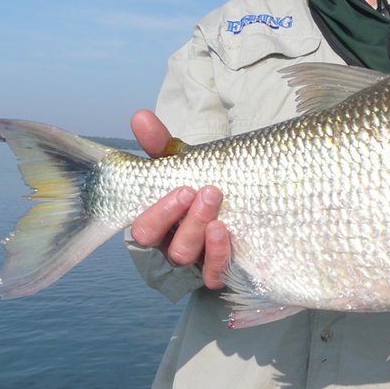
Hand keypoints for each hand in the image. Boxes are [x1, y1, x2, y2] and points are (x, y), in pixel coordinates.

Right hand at [129, 109, 230, 289]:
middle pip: (159, 241)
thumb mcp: (187, 163)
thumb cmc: (206, 182)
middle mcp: (171, 242)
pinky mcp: (219, 271)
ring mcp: (195, 259)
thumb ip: (161, 143)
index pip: (143, 226)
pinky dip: (216, 253)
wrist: (250, 200)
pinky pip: (212, 273)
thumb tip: (139, 115)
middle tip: (203, 190)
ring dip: (197, 227)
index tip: (183, 186)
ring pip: (183, 254)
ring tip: (216, 200)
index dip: (157, 210)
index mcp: (159, 221)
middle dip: (175, 215)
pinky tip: (225, 231)